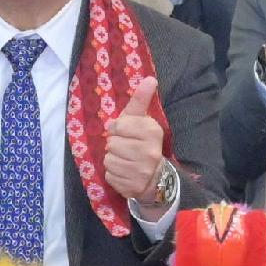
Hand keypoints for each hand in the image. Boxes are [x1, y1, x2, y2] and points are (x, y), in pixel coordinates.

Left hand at [101, 76, 170, 213]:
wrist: (156, 176)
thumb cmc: (143, 143)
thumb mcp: (142, 120)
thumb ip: (141, 100)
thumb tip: (150, 79)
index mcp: (152, 132)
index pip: (118, 126)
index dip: (117, 129)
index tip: (124, 132)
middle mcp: (149, 152)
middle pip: (112, 144)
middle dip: (115, 145)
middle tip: (125, 148)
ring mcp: (141, 171)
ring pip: (109, 160)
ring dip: (112, 159)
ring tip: (125, 160)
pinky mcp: (132, 186)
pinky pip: (110, 175)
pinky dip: (113, 173)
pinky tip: (124, 171)